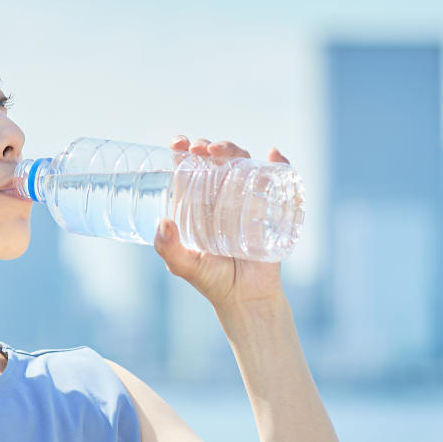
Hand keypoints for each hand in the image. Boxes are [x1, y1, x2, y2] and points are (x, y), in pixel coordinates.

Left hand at [154, 136, 290, 311]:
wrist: (247, 297)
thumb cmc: (212, 280)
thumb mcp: (184, 265)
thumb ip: (169, 249)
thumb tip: (164, 223)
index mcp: (195, 203)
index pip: (188, 167)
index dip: (183, 150)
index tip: (179, 143)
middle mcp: (219, 196)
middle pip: (215, 159)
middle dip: (209, 146)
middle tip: (204, 151)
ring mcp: (245, 199)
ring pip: (242, 163)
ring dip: (235, 149)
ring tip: (226, 152)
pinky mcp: (270, 208)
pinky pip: (277, 180)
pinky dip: (279, 163)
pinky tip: (274, 155)